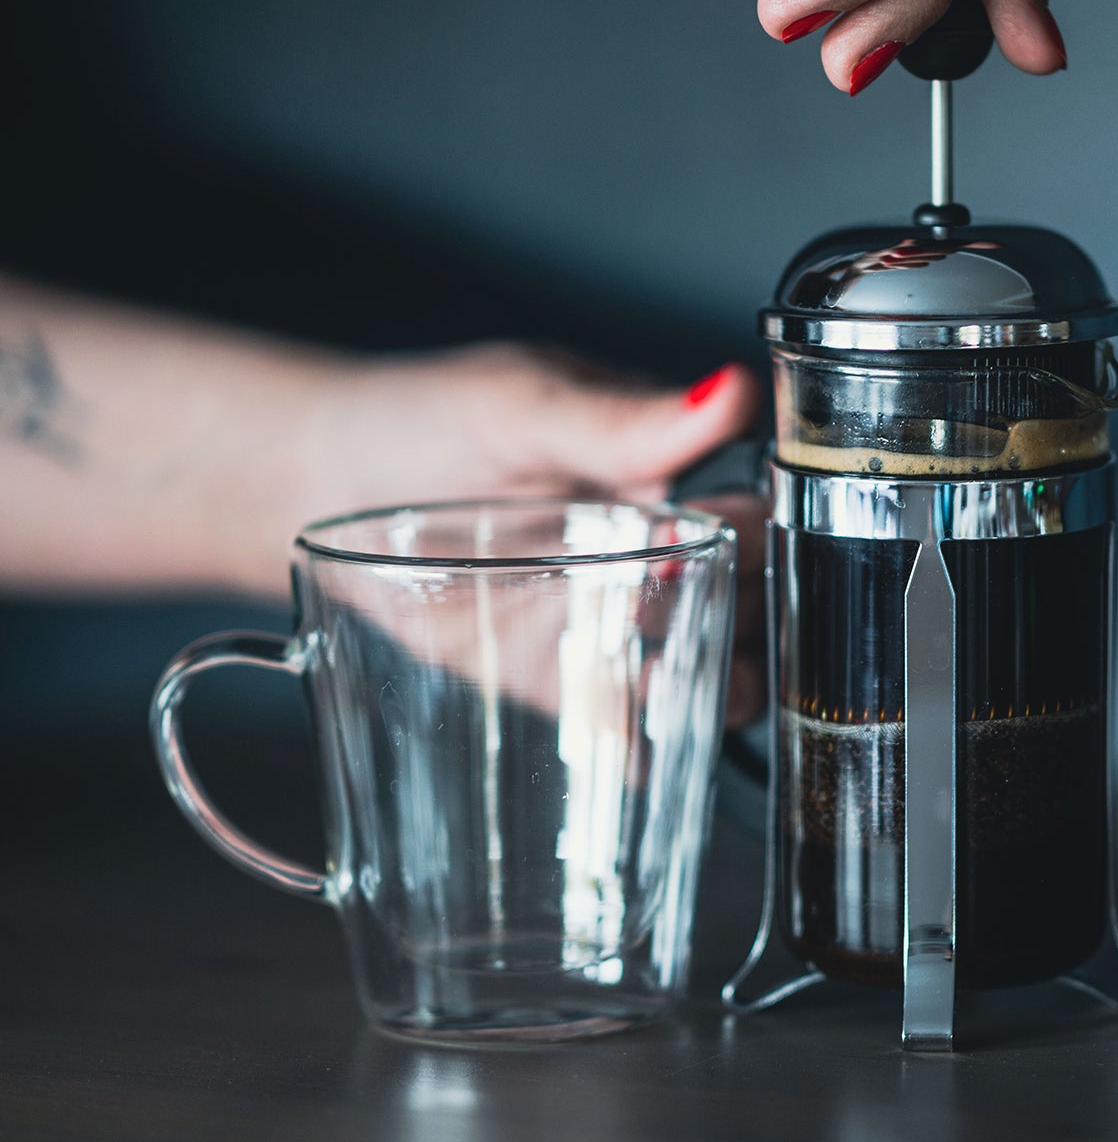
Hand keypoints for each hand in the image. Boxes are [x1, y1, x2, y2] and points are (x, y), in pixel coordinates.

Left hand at [282, 346, 766, 726]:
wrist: (314, 481)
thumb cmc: (422, 418)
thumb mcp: (522, 405)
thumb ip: (623, 418)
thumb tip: (729, 392)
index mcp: (660, 470)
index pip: (760, 504)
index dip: (779, 530)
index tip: (762, 545)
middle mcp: (648, 547)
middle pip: (751, 593)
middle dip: (759, 614)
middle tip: (722, 613)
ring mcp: (606, 618)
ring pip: (707, 664)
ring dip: (719, 683)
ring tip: (689, 684)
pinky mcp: (557, 679)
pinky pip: (623, 723)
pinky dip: (646, 747)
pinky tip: (641, 749)